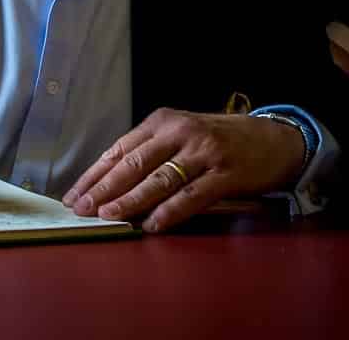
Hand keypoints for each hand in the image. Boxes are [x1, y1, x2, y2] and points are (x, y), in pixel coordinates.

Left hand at [60, 110, 303, 232]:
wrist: (274, 139)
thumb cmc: (220, 141)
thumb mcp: (182, 136)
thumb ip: (151, 153)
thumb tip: (110, 184)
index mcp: (162, 121)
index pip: (119, 149)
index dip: (94, 174)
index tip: (73, 195)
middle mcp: (180, 132)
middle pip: (133, 164)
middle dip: (103, 189)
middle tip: (82, 209)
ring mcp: (203, 152)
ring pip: (158, 180)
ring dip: (130, 201)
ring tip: (108, 216)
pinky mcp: (225, 173)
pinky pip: (191, 196)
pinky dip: (170, 212)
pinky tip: (152, 226)